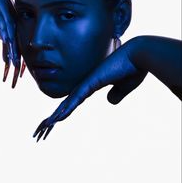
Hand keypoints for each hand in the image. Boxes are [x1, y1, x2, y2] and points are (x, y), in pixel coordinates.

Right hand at [0, 0, 21, 86]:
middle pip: (18, 32)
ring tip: (15, 61)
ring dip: (13, 45)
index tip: (21, 68)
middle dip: (20, 53)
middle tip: (21, 70)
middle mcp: (9, 6)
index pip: (18, 34)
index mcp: (10, 10)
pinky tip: (6, 42)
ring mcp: (1, 2)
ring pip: (11, 27)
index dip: (20, 51)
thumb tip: (6, 40)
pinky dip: (4, 31)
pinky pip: (0, 18)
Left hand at [33, 40, 147, 140]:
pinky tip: (58, 118)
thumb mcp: (125, 87)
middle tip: (42, 128)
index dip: (64, 111)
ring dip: (55, 116)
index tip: (55, 120)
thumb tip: (110, 101)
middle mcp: (87, 83)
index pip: (75, 101)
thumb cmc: (134, 68)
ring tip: (43, 128)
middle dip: (54, 117)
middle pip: (67, 103)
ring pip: (68, 102)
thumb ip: (117, 94)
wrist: (139, 54)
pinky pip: (77, 97)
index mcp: (94, 84)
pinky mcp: (92, 81)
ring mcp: (88, 82)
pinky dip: (67, 109)